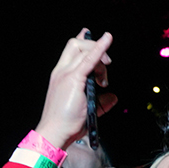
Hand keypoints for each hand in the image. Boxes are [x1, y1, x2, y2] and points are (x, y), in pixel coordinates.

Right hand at [35, 29, 115, 149]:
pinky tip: (107, 39)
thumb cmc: (67, 124)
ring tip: (103, 81)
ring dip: (100, 58)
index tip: (93, 35)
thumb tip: (113, 97)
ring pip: (84, 50)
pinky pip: (89, 58)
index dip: (83, 41)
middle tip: (107, 65)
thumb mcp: (87, 109)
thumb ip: (101, 102)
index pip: (71, 50)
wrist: (55, 132)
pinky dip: (100, 48)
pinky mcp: (73, 79)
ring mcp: (66, 74)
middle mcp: (61, 71)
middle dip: (95, 48)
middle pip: (77, 45)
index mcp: (61, 76)